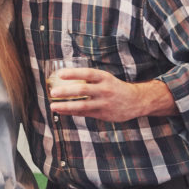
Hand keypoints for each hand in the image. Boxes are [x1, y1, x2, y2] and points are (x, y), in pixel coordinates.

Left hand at [49, 69, 177, 120]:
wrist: (136, 101)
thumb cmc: (114, 87)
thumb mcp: (105, 79)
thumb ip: (89, 79)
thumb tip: (64, 78)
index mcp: (105, 78)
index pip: (87, 74)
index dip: (73, 73)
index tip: (59, 74)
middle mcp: (105, 90)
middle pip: (82, 90)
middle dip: (66, 91)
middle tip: (52, 92)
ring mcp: (104, 103)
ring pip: (82, 105)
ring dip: (65, 106)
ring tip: (52, 106)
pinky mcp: (103, 114)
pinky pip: (84, 113)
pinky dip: (70, 112)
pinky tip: (60, 110)